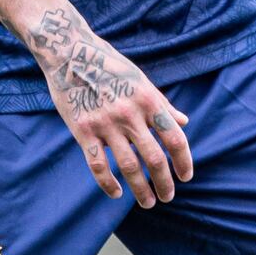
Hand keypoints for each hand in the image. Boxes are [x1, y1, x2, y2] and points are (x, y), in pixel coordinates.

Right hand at [27, 5, 193, 203]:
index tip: (186, 176)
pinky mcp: (83, 130)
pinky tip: (116, 194)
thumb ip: (162, 104)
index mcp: (148, 100)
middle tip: (167, 197)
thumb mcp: (141, 80)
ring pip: (128, 166)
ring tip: (147, 202)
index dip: (183, 161)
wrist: (69, 52)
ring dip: (141, 189)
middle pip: (154, 158)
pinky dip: (108, 184)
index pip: (174, 138)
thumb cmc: (109, 65)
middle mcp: (130, 113)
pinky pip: (97, 165)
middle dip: (164, 182)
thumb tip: (183, 122)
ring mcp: (106, 123)